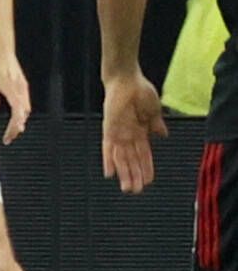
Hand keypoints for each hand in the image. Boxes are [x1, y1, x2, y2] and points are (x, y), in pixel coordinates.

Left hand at [0, 49, 30, 142]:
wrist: (0, 47)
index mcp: (11, 89)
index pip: (17, 113)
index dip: (14, 126)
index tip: (10, 135)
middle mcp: (20, 89)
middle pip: (23, 113)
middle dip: (17, 127)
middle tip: (9, 137)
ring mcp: (22, 86)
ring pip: (25, 108)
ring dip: (20, 120)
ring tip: (13, 130)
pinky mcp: (21, 83)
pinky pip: (24, 101)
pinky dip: (21, 112)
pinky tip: (17, 115)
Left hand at [105, 72, 167, 189]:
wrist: (127, 78)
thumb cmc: (140, 91)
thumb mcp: (153, 110)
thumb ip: (156, 124)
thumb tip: (163, 135)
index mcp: (140, 131)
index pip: (143, 154)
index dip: (146, 167)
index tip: (150, 181)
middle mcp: (127, 135)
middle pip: (131, 160)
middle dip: (135, 176)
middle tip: (136, 192)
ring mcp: (118, 132)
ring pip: (122, 158)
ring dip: (125, 173)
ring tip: (128, 188)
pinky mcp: (110, 128)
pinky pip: (108, 148)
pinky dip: (108, 160)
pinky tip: (109, 174)